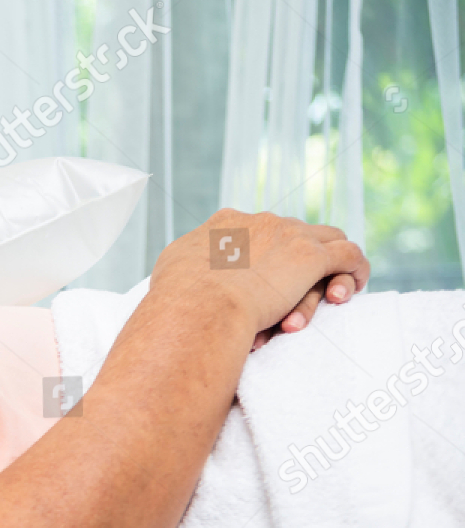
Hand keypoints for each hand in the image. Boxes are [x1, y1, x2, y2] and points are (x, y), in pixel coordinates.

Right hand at [149, 209, 369, 342]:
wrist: (200, 306)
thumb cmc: (178, 298)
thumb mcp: (171, 268)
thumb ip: (187, 260)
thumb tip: (186, 265)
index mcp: (225, 223)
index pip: (255, 229)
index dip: (263, 251)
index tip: (261, 276)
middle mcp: (259, 221)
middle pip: (292, 233)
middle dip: (296, 261)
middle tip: (292, 293)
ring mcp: (289, 235)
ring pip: (326, 240)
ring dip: (331, 263)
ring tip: (334, 289)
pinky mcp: (312, 257)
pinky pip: (349, 255)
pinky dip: (355, 269)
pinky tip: (353, 286)